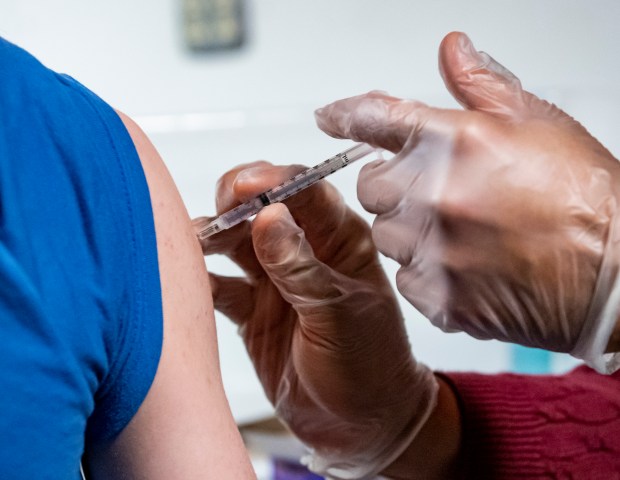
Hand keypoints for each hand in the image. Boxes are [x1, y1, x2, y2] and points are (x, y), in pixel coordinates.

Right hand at [194, 162, 437, 478]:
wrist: (360, 426)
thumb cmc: (371, 366)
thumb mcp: (341, 315)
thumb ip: (301, 269)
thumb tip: (269, 218)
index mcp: (340, 240)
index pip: (305, 192)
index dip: (273, 182)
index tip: (243, 186)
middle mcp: (303, 252)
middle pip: (260, 208)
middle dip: (233, 203)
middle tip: (216, 213)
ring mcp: (273, 281)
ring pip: (233, 242)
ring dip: (211, 237)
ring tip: (192, 243)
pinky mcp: (250, 310)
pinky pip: (218, 286)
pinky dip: (199, 280)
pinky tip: (185, 280)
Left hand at [315, 31, 619, 372]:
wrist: (618, 275)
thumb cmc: (586, 199)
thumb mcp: (540, 123)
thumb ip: (483, 86)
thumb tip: (452, 51)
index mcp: (456, 142)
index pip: (376, 118)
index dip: (346, 114)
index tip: (329, 117)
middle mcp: (436, 196)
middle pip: (371, 186)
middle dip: (393, 184)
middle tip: (435, 190)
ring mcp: (434, 251)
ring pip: (385, 236)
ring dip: (409, 230)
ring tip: (460, 231)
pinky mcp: (438, 297)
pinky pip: (405, 280)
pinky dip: (426, 272)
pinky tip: (465, 265)